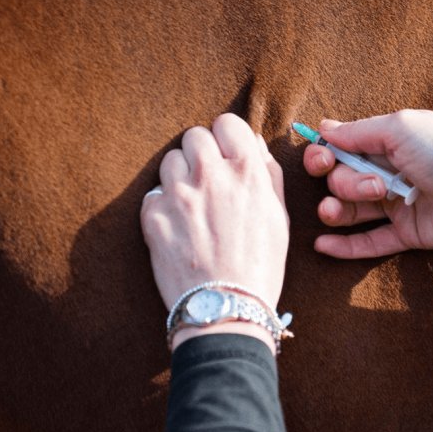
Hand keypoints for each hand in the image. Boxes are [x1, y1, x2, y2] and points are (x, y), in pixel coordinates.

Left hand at [141, 113, 288, 351]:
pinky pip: (153, 194)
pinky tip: (178, 228)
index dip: (226, 138)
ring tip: (191, 206)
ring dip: (180, 177)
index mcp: (247, 172)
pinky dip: (163, 206)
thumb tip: (254, 143)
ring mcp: (179, 194)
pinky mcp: (153, 215)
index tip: (226, 154)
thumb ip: (267, 173)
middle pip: (194, 136)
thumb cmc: (260, 266)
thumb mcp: (279, 217)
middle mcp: (212, 175)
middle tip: (208, 181)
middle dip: (201, 154)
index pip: (227, 122)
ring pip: (170, 161)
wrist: (226, 309)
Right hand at [303, 110, 432, 274]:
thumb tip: (324, 128)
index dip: (324, 154)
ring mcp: (395, 205)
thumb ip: (359, 131)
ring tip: (336, 212)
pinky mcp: (405, 234)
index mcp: (386, 143)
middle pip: (341, 180)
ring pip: (350, 211)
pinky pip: (369, 242)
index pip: (341, 148)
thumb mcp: (400, 128)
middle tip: (373, 185)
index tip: (322, 159)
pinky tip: (322, 245)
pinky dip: (344, 246)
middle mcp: (387, 172)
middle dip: (345, 182)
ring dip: (336, 210)